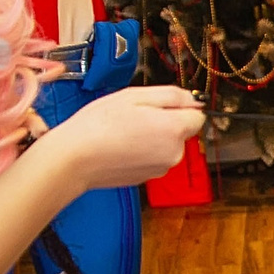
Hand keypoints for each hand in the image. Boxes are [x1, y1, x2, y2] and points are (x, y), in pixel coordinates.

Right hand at [45, 86, 201, 191]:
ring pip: (167, 145)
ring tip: (124, 131)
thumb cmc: (99, 125)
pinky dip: (142, 151)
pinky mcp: (148, 178)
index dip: (181, 107)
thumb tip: (193, 100)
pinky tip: (121, 146)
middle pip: (182, 131)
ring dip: (152, 136)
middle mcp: (174, 153)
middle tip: (134, 115)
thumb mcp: (135, 96)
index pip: (198, 116)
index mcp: (175, 129)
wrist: (75, 159)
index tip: (159, 104)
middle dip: (165, 121)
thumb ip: (171, 95)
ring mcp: (161, 168)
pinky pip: (153, 158)